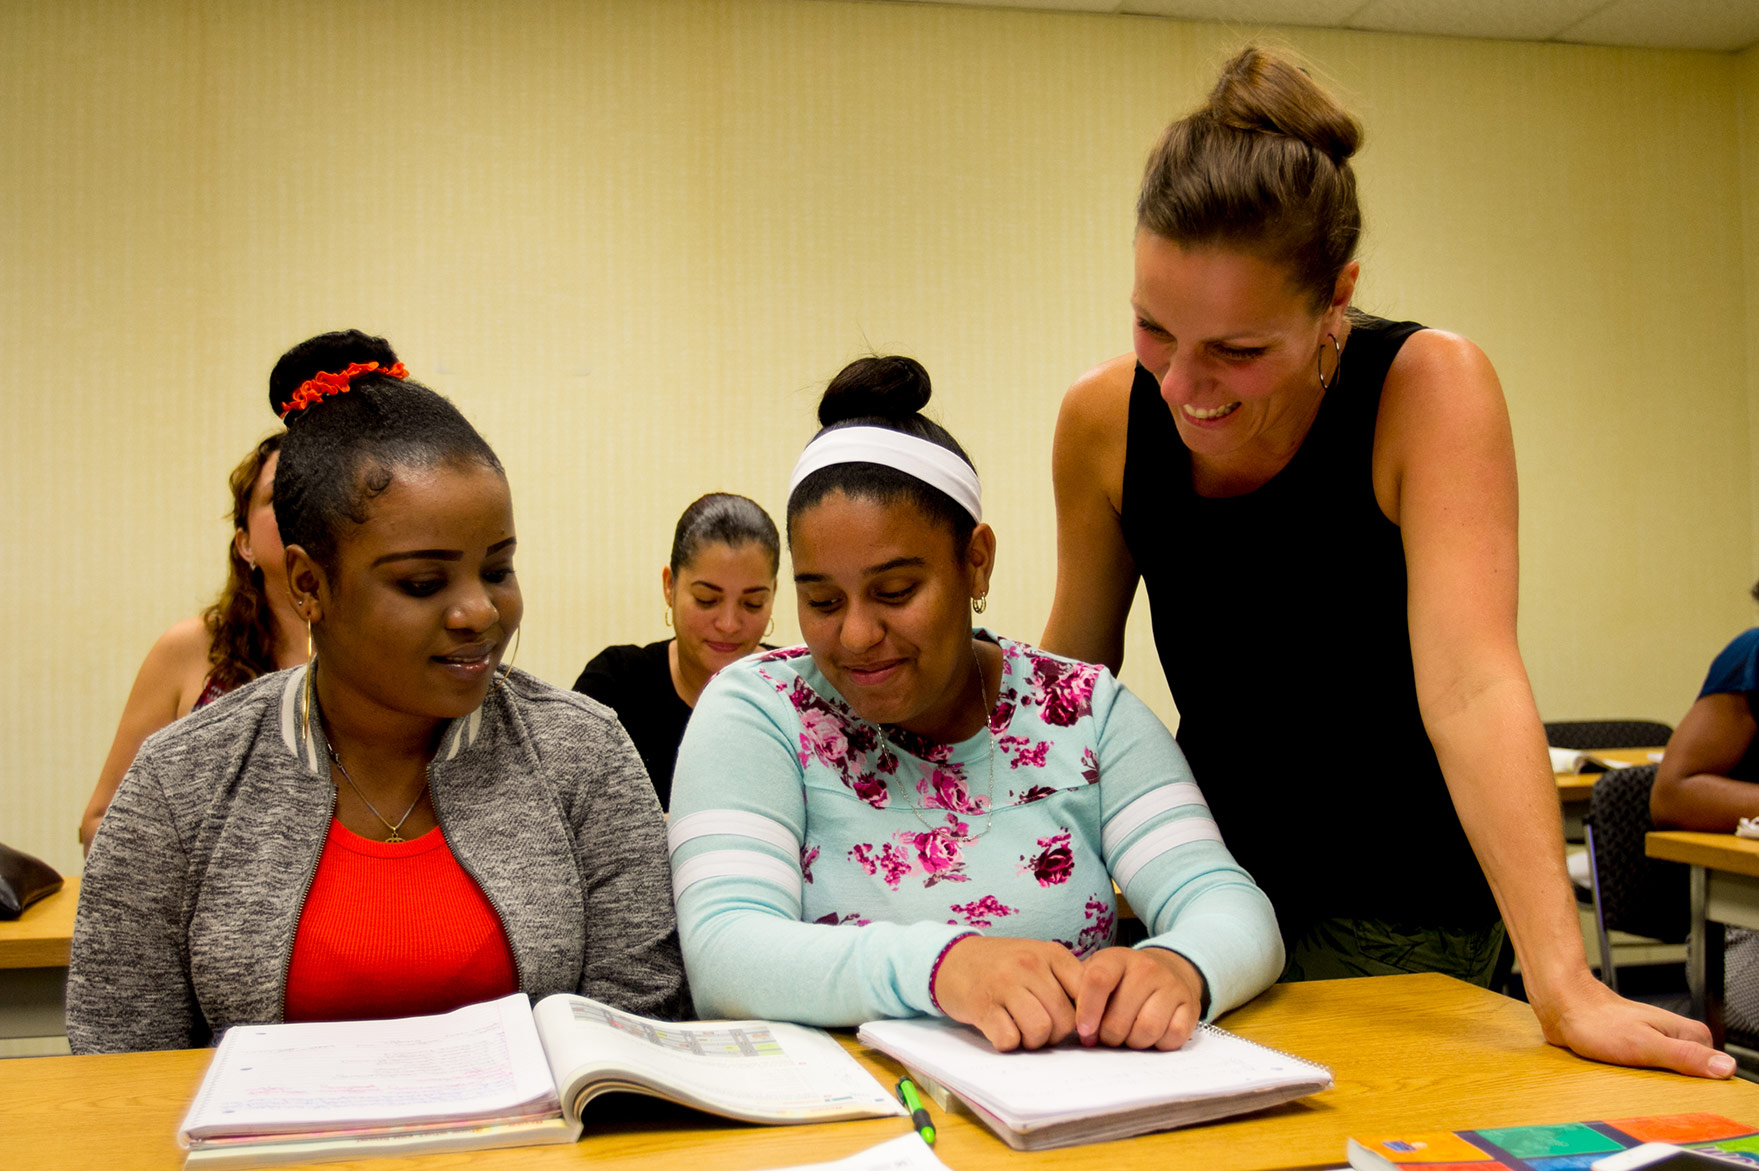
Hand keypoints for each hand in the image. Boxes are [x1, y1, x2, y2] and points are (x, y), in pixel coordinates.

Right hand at [932, 936, 1083, 1051]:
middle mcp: (1029, 965)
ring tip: (1022, 1031)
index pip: (1087, 994)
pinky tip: (1002, 1030)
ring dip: (1033, 1041)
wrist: (952, 959)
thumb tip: (1096, 1016)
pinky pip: (1009, 1040)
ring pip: (1040, 1031)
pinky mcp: (982, 1006)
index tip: (1075, 1027)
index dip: (1085, 1018)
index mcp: (1051, 954)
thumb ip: (1066, 980)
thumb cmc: (1003, 965)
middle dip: (1055, 1034)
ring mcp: (1005, 985)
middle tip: (1041, 1029)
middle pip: (1064, 1020)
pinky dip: (1008, 1043)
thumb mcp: (1038, 959)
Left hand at [1073, 946, 1204, 1049]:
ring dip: (1133, 1043)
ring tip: (1128, 1036)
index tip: (1084, 1032)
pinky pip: (1172, 1037)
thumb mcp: (1099, 972)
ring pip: (1146, 1030)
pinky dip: (1159, 1044)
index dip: (1087, 1012)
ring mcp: (1171, 986)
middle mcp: (1147, 968)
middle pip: (1119, 1017)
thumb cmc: (1123, 979)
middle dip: (1109, 1036)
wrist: (1168, 969)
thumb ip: (1079, 990)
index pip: (1097, 982)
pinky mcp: (1190, 1006)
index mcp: (1117, 958)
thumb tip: (1064, 1021)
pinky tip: (1151, 1036)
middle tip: (1107, 1036)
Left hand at [1534, 972, 1733, 1078]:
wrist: (1564, 1007)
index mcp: (1690, 1034)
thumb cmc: (1599, 1023)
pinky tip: (1623, 1074)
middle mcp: (1679, 1037)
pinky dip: (1637, 1076)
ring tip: (1628, 1072)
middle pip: (1691, 1076)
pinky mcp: (1642, 1048)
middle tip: (1641, 1076)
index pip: (1713, 1073)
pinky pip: (1649, 1071)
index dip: (1693, 1085)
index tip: (1667, 1084)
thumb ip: (1685, 1057)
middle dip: (1668, 1085)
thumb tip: (1725, 1068)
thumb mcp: (1647, 1045)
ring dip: (1650, 1081)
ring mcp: (1661, 1042)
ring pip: (1669, 1075)